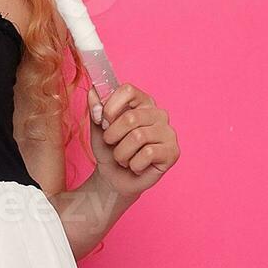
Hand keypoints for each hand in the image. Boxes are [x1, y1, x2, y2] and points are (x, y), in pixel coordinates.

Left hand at [88, 81, 179, 199]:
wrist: (113, 178)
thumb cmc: (108, 149)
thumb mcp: (97, 127)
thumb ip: (95, 107)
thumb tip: (94, 91)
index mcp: (142, 102)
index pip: (128, 90)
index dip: (110, 107)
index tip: (103, 122)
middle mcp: (158, 113)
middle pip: (131, 117)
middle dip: (112, 135)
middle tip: (112, 144)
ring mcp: (169, 132)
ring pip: (138, 137)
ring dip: (121, 153)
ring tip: (123, 158)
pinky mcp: (173, 152)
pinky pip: (148, 154)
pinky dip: (134, 164)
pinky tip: (136, 166)